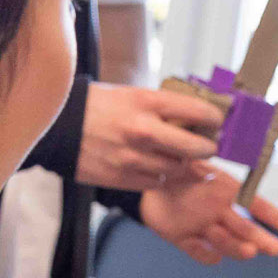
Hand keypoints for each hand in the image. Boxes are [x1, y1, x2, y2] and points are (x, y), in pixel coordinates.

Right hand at [78, 84, 221, 188]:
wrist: (59, 127)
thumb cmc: (99, 106)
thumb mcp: (133, 94)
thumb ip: (163, 107)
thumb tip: (197, 116)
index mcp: (147, 103)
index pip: (198, 111)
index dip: (215, 119)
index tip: (217, 122)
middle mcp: (143, 131)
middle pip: (195, 148)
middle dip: (208, 149)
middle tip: (210, 147)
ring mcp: (133, 158)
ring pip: (178, 170)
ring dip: (185, 166)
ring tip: (184, 159)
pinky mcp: (123, 178)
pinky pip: (157, 183)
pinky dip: (163, 178)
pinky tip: (160, 168)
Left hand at [139, 171, 277, 265]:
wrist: (148, 182)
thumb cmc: (175, 167)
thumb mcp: (189, 158)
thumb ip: (199, 159)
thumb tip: (208, 142)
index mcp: (226, 191)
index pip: (257, 206)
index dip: (276, 218)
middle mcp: (219, 212)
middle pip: (246, 229)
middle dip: (262, 240)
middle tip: (275, 249)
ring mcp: (203, 226)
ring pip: (226, 242)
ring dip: (234, 246)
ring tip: (245, 249)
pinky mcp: (184, 238)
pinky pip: (199, 252)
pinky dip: (206, 254)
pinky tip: (209, 251)